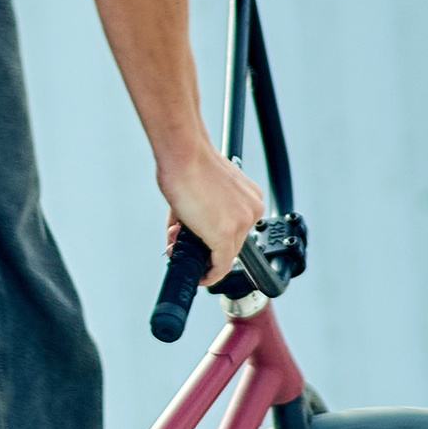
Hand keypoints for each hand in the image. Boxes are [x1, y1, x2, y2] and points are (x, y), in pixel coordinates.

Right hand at [162, 141, 265, 285]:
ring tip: (176, 246)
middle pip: (230, 244)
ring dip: (199, 259)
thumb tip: (182, 235)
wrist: (184, 152)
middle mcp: (251, 210)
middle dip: (202, 249)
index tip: (200, 243)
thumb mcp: (201, 190)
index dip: (212, 240)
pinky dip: (209, 275)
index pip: (235, 229)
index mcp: (249, 197)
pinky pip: (220, 266)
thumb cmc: (188, 162)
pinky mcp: (225, 236)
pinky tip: (198, 276)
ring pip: (223, 256)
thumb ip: (199, 215)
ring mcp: (240, 224)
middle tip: (178, 243)